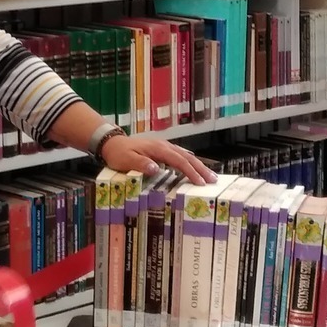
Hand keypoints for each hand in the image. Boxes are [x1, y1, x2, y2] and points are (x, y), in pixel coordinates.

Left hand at [100, 132, 215, 183]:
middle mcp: (164, 146)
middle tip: (214, 180)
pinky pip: (180, 155)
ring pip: (186, 155)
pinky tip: (195, 167)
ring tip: (209, 176)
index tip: (200, 182)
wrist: (112, 143)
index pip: (179, 160)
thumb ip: (141, 163)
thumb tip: (156, 168)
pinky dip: (190, 162)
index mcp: (158, 149)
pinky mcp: (162, 150)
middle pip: (187, 157)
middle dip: (201, 168)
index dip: (191, 171)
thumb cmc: (119, 153)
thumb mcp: (126, 159)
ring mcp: (164, 147)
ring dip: (198, 165)